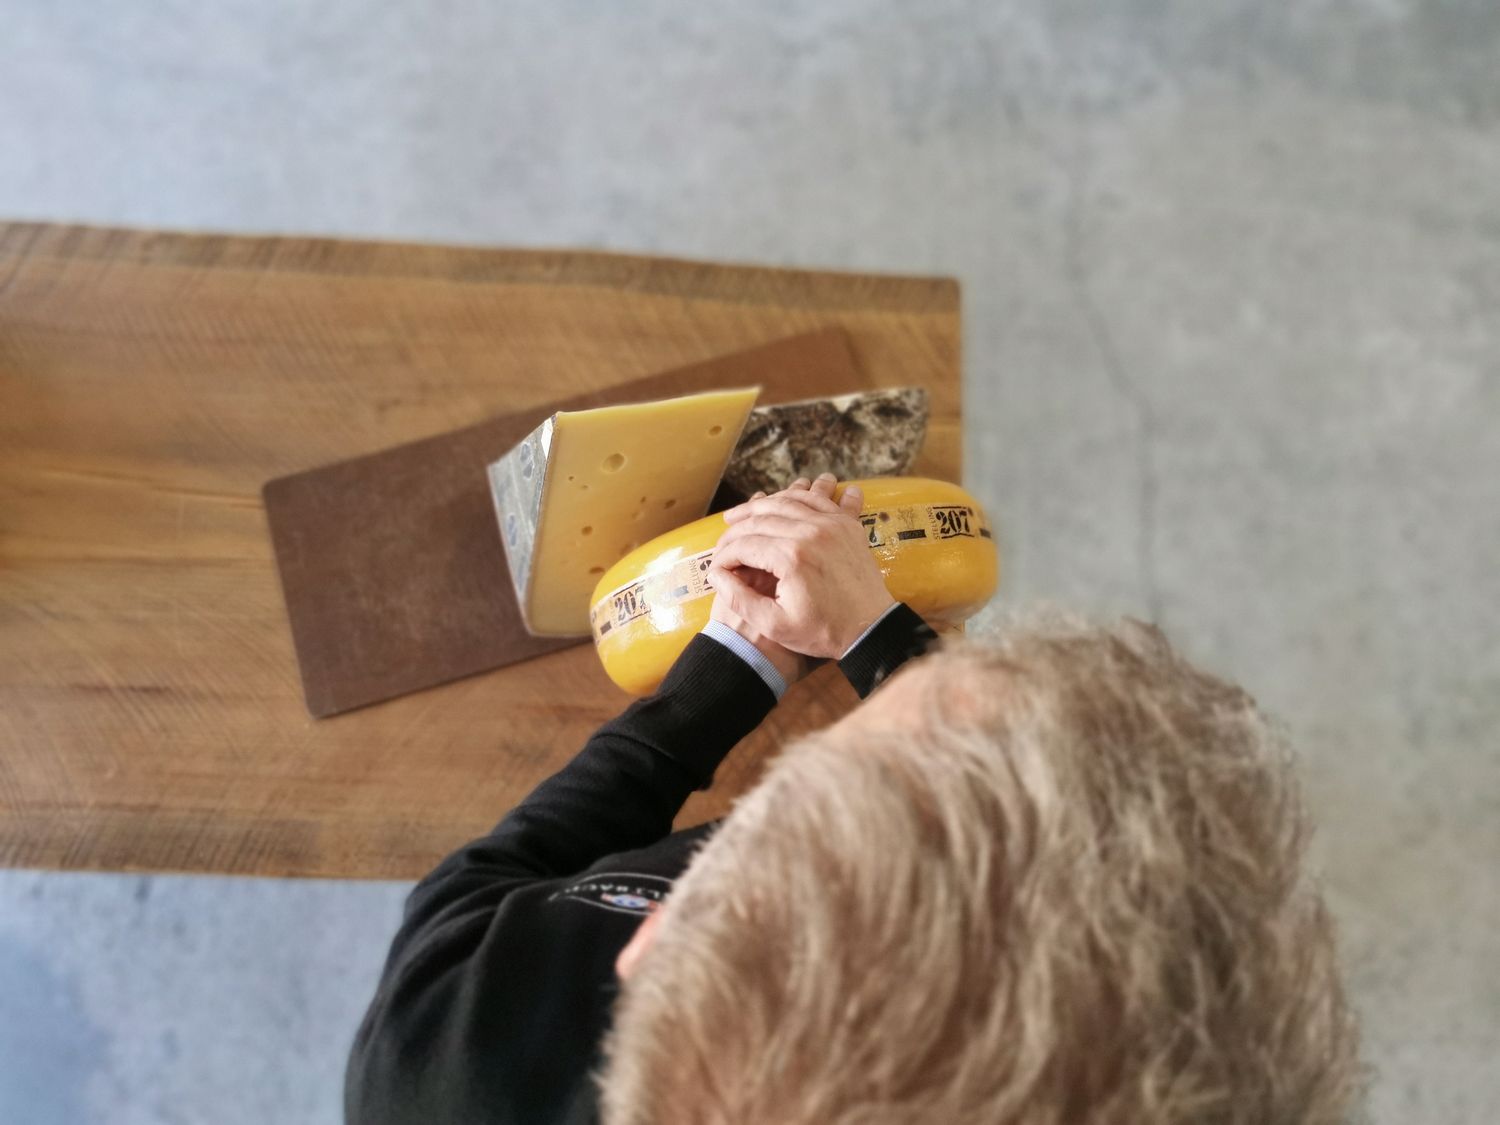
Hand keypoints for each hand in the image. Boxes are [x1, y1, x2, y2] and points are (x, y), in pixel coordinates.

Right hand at [708, 473, 895, 659]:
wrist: (871, 629)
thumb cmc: (823, 631)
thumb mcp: (775, 625)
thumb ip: (740, 600)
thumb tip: (716, 575)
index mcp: (791, 557)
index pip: (744, 545)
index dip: (725, 555)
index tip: (717, 567)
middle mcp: (811, 532)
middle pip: (761, 518)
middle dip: (735, 528)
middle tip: (723, 541)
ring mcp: (831, 524)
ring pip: (785, 501)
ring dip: (759, 506)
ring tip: (740, 515)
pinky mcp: (845, 524)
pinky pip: (814, 499)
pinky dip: (793, 496)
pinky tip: (777, 500)